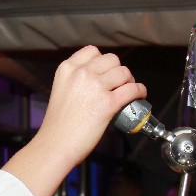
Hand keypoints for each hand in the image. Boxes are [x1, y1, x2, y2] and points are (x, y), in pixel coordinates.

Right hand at [3, 47, 144, 195]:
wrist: (55, 144)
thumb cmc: (58, 125)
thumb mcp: (61, 90)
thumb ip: (76, 81)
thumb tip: (99, 80)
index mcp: (67, 69)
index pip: (92, 51)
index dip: (103, 61)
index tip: (106, 71)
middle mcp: (81, 73)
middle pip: (111, 59)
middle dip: (118, 70)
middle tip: (119, 83)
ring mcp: (95, 87)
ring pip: (124, 72)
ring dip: (129, 80)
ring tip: (129, 90)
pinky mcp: (108, 103)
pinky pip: (132, 89)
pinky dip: (139, 91)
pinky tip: (139, 95)